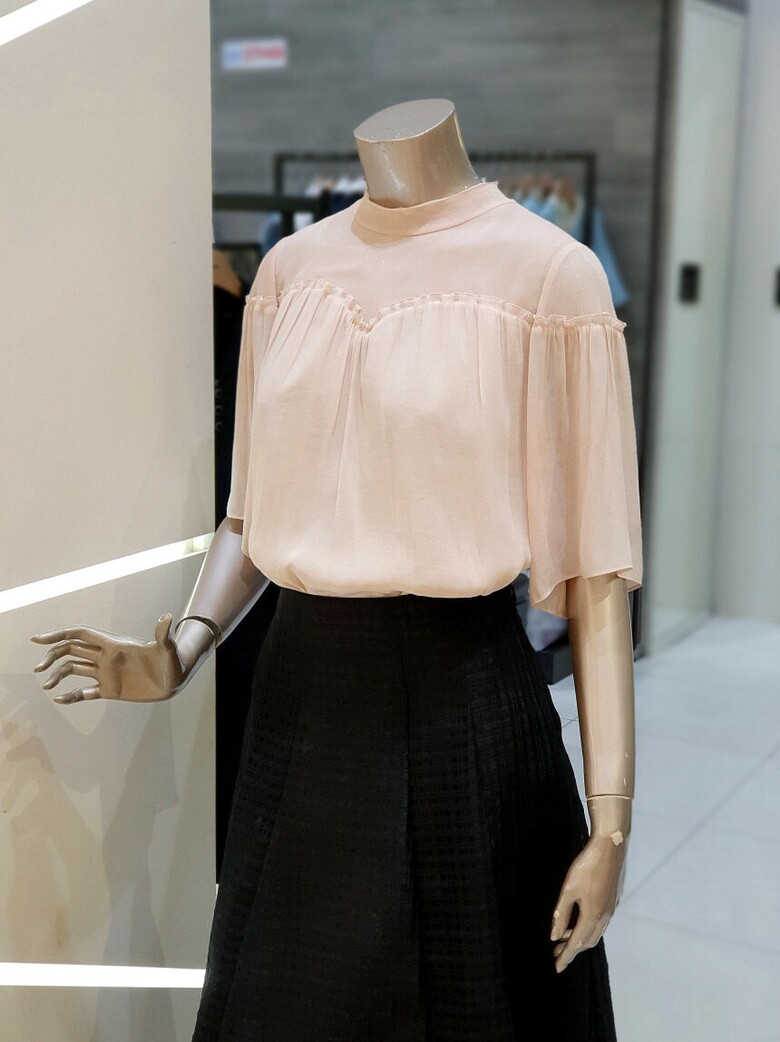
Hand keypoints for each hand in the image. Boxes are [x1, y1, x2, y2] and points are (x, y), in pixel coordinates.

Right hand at [30, 613, 189, 703]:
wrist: (175, 681)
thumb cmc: (173, 662)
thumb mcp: (168, 649)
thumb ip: (163, 635)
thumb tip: (167, 617)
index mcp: (113, 645)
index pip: (81, 635)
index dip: (59, 635)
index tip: (38, 640)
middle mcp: (106, 657)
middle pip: (71, 650)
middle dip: (52, 655)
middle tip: (37, 668)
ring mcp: (106, 673)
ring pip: (73, 670)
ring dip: (57, 675)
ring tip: (46, 686)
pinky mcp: (110, 689)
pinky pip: (84, 692)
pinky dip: (71, 696)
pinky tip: (60, 699)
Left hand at [550, 826, 629, 972]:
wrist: (610, 847)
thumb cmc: (586, 866)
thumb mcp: (568, 889)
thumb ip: (561, 914)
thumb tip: (554, 937)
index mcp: (592, 916)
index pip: (576, 944)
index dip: (566, 957)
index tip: (556, 968)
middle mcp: (604, 917)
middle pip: (586, 942)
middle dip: (571, 949)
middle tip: (556, 952)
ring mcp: (610, 909)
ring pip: (594, 933)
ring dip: (579, 939)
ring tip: (563, 938)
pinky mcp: (613, 901)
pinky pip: (600, 923)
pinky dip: (587, 928)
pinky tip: (578, 922)